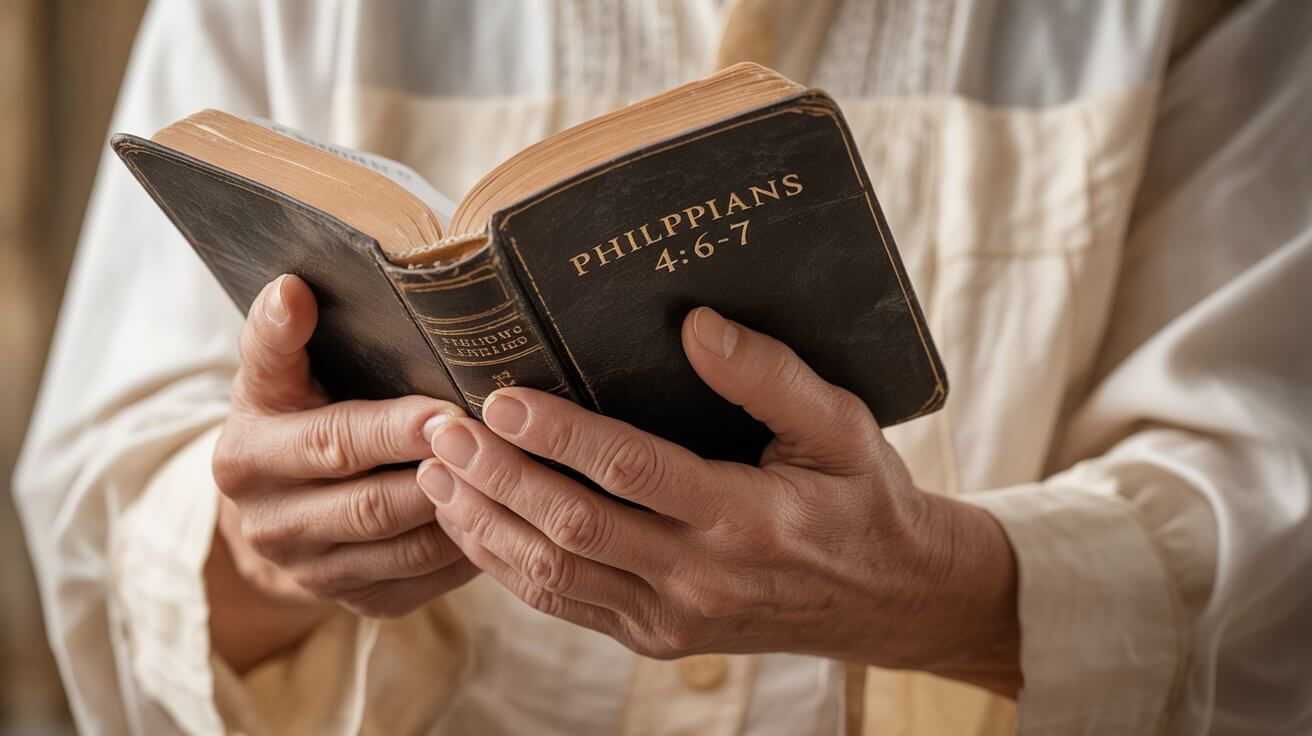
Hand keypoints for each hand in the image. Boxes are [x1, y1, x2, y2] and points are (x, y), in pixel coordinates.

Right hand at [208, 275, 476, 668]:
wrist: (272, 504)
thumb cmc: (287, 415)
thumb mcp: (269, 374)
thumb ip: (278, 335)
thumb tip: (292, 288)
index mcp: (247, 460)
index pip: (331, 443)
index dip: (394, 429)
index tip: (448, 410)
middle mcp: (271, 526)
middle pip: (373, 504)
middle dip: (443, 472)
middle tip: (502, 442)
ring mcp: (312, 574)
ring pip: (406, 550)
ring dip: (464, 514)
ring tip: (516, 478)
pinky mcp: (353, 603)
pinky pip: (423, 583)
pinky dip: (467, 553)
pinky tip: (505, 521)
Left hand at [420, 307, 1020, 695]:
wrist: (889, 599)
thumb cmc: (864, 498)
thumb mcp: (843, 427)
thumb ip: (771, 377)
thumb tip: (696, 325)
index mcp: (747, 517)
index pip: (633, 471)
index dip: (560, 435)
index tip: (501, 396)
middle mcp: (700, 577)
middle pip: (574, 526)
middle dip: (498, 475)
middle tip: (441, 429)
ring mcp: (672, 616)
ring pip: (555, 574)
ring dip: (487, 523)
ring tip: (434, 474)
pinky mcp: (655, 636)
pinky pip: (566, 605)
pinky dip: (510, 567)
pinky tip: (474, 526)